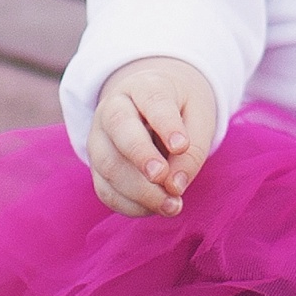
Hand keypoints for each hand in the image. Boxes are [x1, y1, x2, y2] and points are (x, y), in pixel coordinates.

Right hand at [88, 57, 218, 217]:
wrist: (154, 109)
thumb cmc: (181, 111)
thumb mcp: (198, 117)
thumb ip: (193, 149)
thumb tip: (175, 185)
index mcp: (144, 86)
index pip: (152, 100)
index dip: (166, 124)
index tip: (182, 146)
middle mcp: (114, 108)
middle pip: (119, 127)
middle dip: (141, 155)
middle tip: (163, 177)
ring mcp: (100, 138)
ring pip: (108, 165)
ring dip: (140, 191)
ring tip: (172, 205)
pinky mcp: (96, 167)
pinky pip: (105, 190)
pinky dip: (130, 205)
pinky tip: (154, 208)